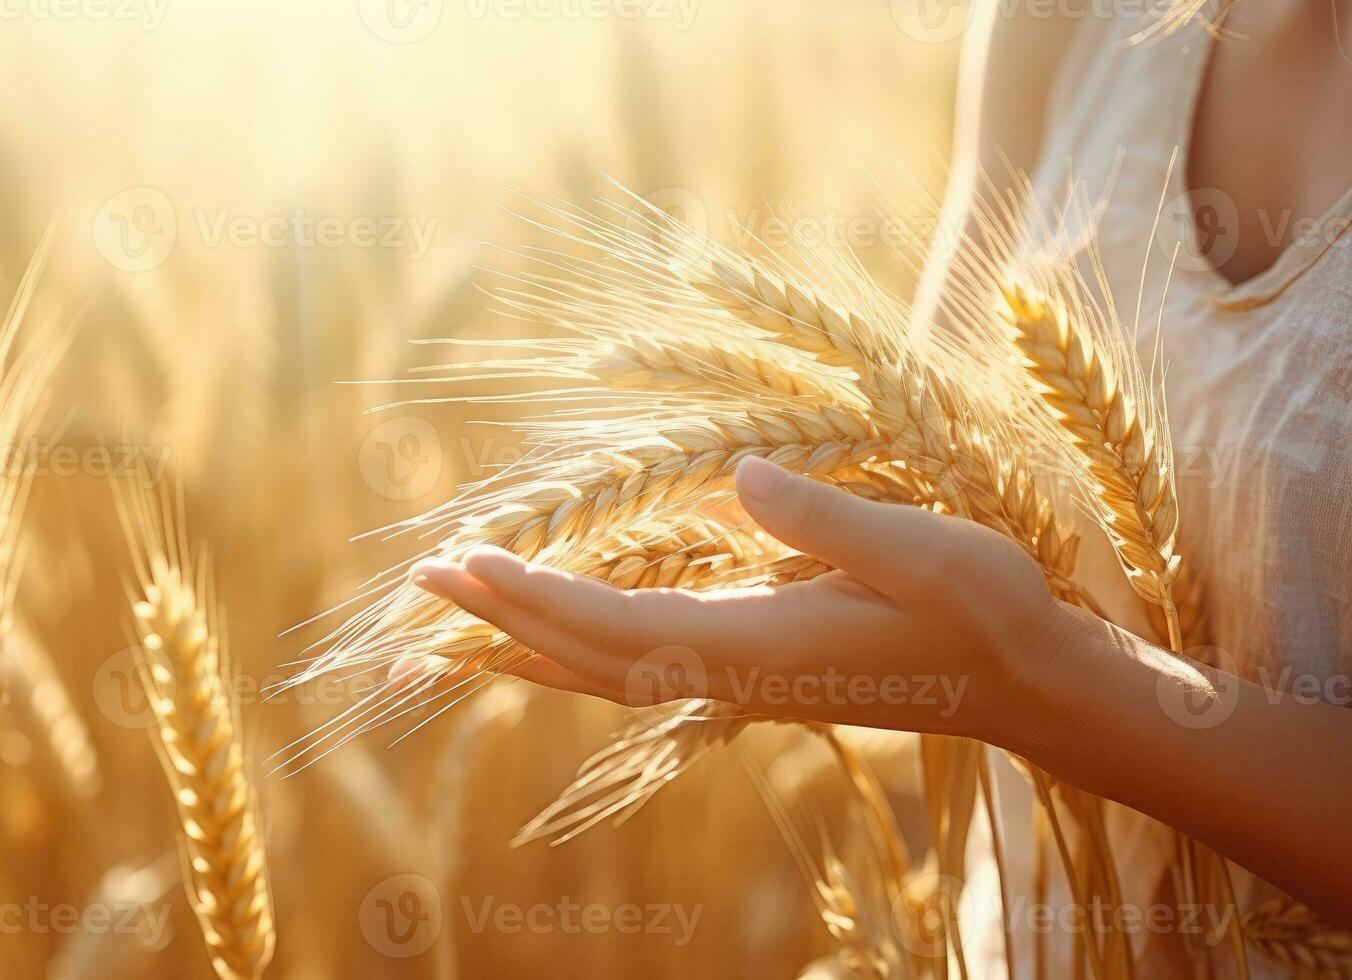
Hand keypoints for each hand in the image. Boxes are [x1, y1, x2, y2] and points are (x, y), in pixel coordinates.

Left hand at [409, 456, 1071, 740]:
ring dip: (527, 644)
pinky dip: (577, 652)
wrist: (1020, 681)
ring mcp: (740, 677)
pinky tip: (548, 638)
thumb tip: (736, 471)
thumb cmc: (981, 610)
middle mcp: (736, 674)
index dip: (539, 599)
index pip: (620, 628)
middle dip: (503, 623)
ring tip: (456, 621)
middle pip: (591, 659)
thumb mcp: (923, 552)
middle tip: (421, 586)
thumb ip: (828, 519)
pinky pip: (640, 667)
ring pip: (607, 673)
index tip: (468, 567)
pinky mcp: (751, 667)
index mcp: (764, 647)